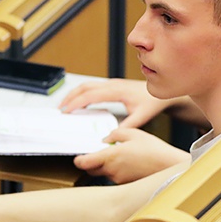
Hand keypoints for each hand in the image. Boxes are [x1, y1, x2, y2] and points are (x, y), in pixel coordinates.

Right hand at [59, 79, 173, 128]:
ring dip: (74, 94)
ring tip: (66, 106)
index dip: (76, 103)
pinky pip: (92, 87)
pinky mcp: (112, 85)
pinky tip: (80, 103)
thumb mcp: (140, 116)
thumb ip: (126, 127)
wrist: (160, 93)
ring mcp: (111, 83)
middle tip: (61, 109)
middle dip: (70, 97)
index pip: (90, 95)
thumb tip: (111, 137)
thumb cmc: (152, 102)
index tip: (67, 111)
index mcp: (116, 91)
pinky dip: (82, 94)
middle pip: (84, 87)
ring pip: (87, 85)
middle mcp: (112, 85)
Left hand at [73, 128, 189, 183]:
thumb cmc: (154, 150)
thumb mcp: (133, 133)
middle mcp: (112, 171)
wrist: (169, 166)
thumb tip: (106, 139)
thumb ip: (115, 134)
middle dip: (91, 163)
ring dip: (106, 166)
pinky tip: (129, 163)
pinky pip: (116, 178)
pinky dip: (117, 171)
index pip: (84, 163)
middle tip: (97, 154)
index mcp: (111, 157)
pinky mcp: (126, 184)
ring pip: (104, 174)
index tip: (78, 157)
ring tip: (120, 156)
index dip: (78, 160)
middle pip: (91, 170)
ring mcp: (119, 180)